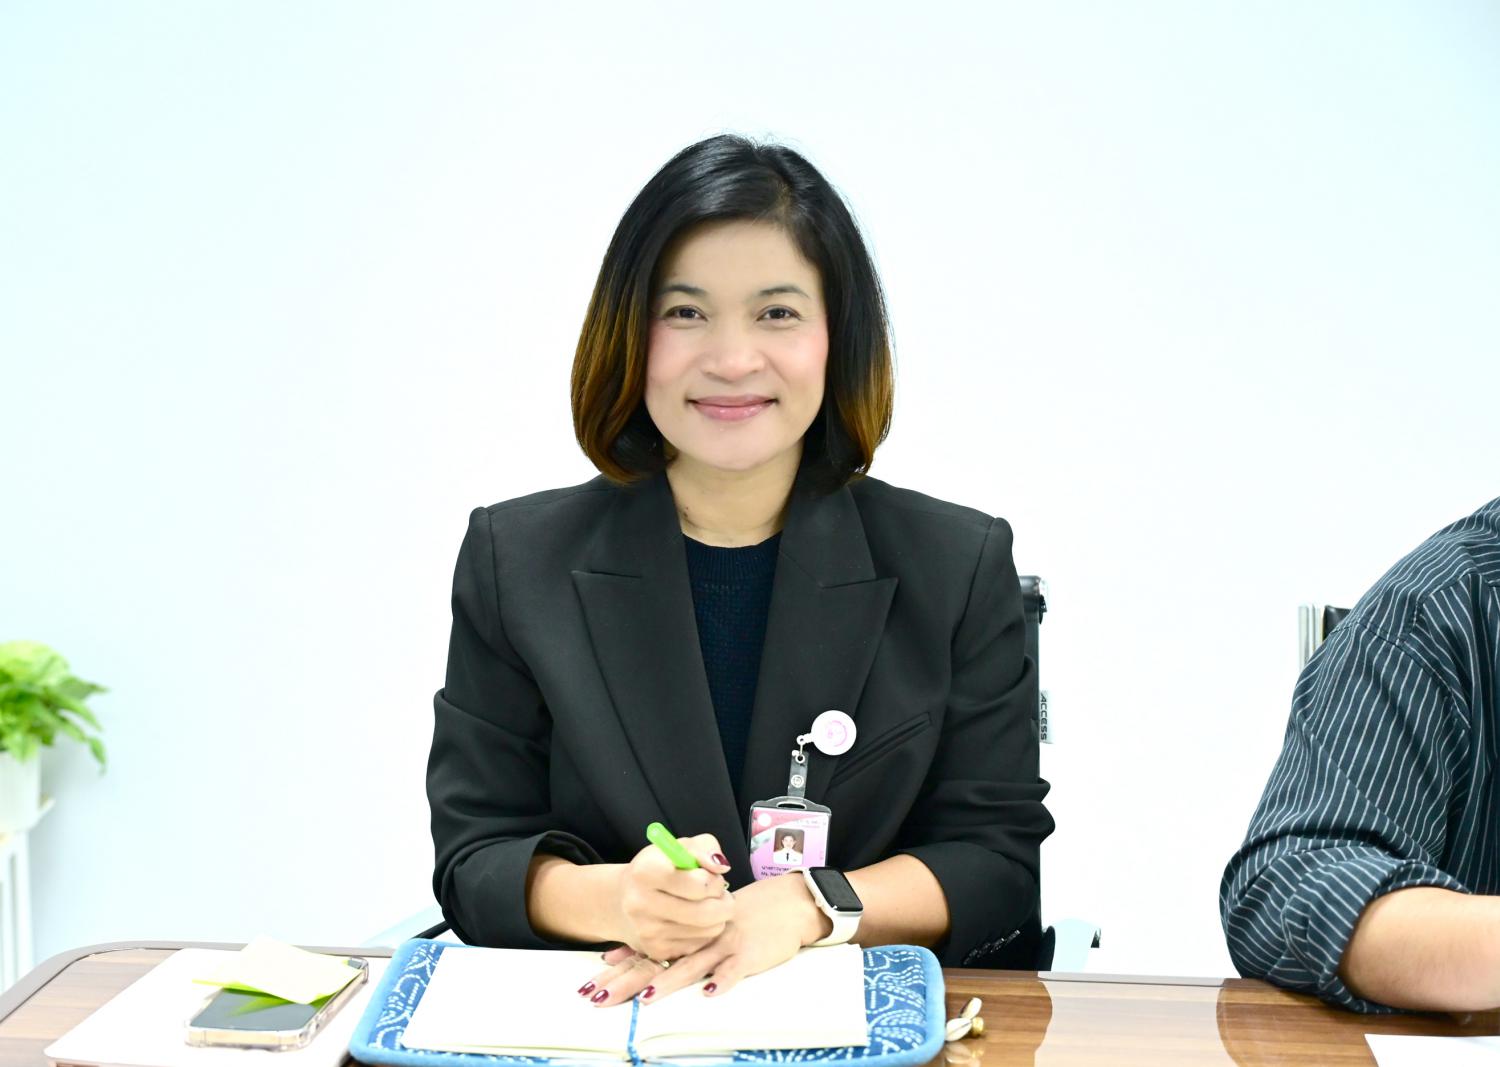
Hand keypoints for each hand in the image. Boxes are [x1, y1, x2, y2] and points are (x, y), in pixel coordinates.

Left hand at [583, 871, 827, 1006]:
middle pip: (659, 962)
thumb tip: (616, 957)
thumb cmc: (738, 918)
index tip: (593, 982)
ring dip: (669, 982)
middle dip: (628, 981)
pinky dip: (723, 980)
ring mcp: (723, 946)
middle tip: (602, 997)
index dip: (619, 966)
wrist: (783, 906)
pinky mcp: (748, 954)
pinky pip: (734, 969)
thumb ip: (663, 938)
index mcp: (684, 931)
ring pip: (693, 965)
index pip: (646, 950)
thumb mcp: (701, 922)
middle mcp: (698, 938)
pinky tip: (710, 992)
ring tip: (647, 997)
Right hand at [606, 834, 732, 969]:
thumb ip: (705, 847)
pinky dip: (705, 932)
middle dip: (724, 902)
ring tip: (706, 905)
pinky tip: (693, 921)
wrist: (621, 901)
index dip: (714, 880)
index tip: (711, 876)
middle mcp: (642, 903)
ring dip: (717, 917)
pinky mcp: (656, 951)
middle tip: (721, 894)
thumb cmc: (658, 868)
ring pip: (709, 930)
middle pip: (707, 912)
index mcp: (647, 871)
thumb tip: (721, 867)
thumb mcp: (679, 847)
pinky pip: (700, 944)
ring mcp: (648, 931)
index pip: (699, 884)